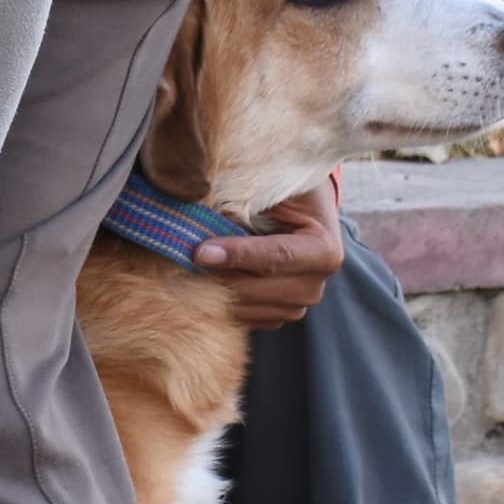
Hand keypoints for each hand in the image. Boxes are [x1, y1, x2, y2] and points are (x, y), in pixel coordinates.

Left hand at [192, 185, 345, 330]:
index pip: (276, 257)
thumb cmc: (283, 189)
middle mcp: (315, 284)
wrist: (296, 208)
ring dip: (213, 291)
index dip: (236, 255)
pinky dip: (219, 302)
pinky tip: (201, 281)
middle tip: (179, 260)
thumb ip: (247, 200)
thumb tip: (201, 209)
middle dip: (217, 275)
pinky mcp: (276, 315)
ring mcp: (297, 305)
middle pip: (257, 289)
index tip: (199, 252)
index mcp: (324, 249)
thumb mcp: (273, 186)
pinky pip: (242, 318)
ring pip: (246, 308)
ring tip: (184, 269)